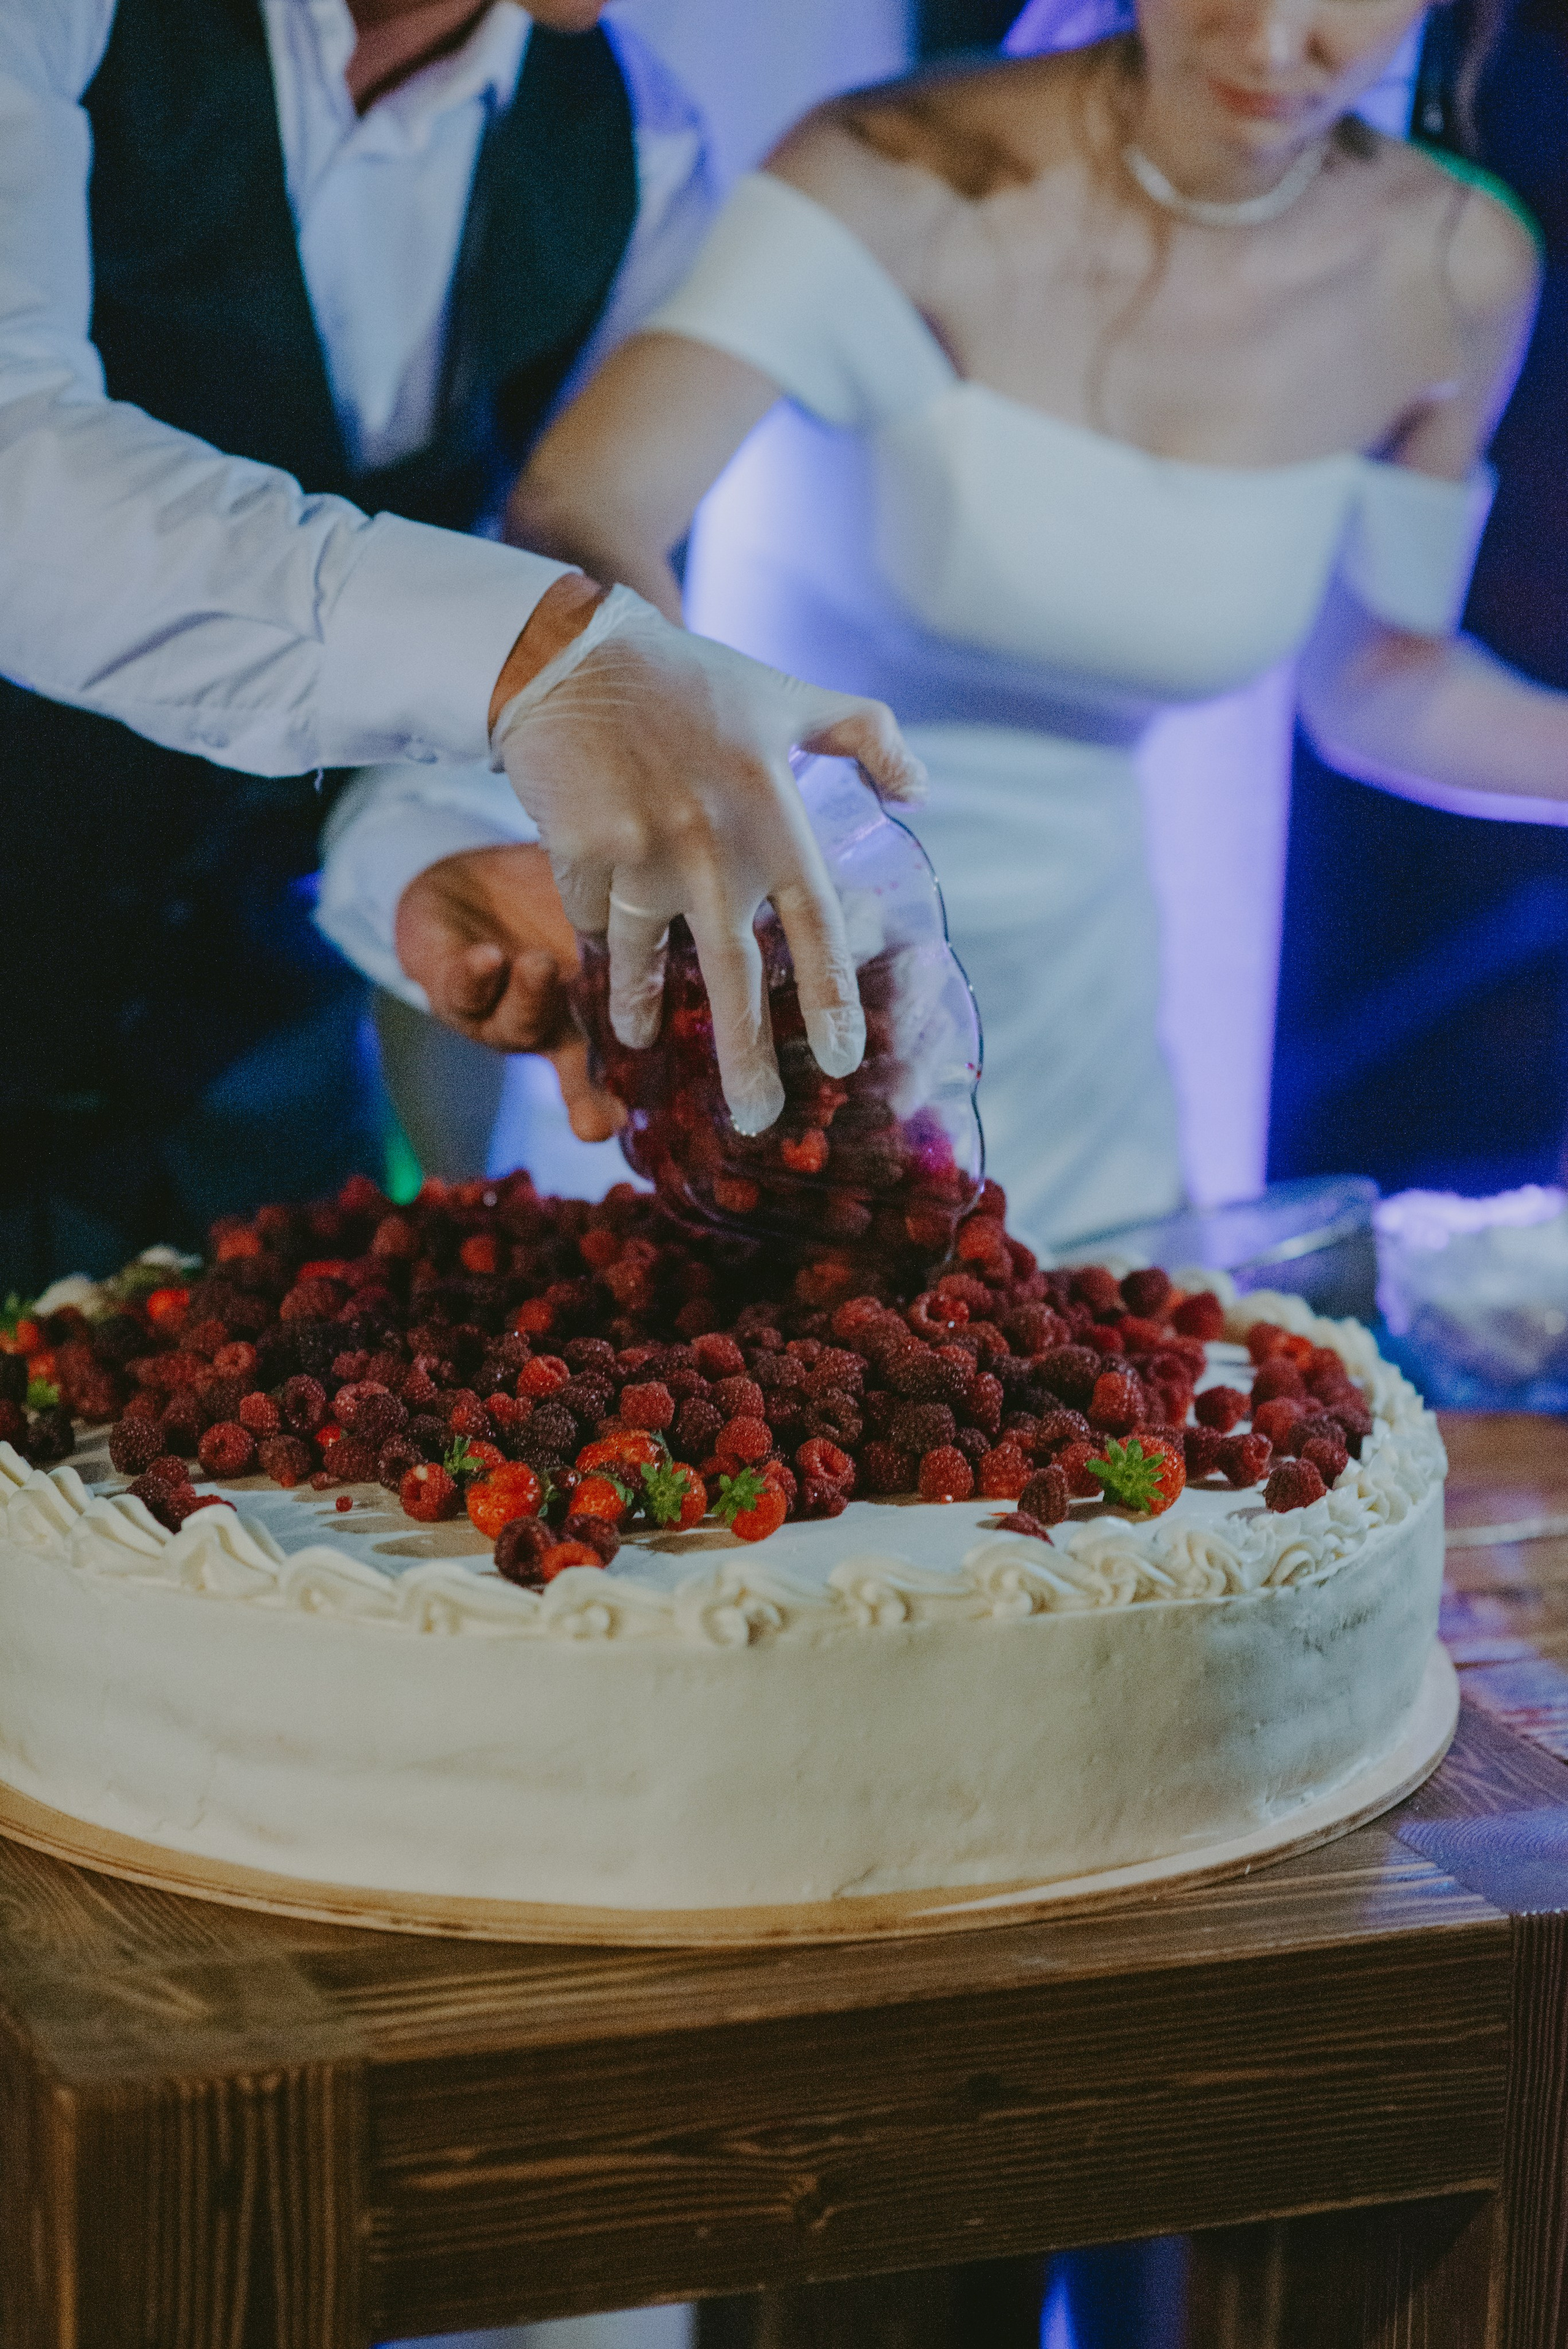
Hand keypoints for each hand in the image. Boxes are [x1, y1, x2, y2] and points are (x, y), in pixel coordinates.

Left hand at [393, 844, 624, 1142]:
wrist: (465, 888)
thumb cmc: (548, 901)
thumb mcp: (605, 909)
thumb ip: (650, 926)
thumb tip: (724, 920)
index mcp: (596, 1015)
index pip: (629, 1060)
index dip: (643, 1088)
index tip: (650, 1123)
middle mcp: (551, 1027)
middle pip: (575, 1071)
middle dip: (585, 1098)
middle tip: (595, 1121)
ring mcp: (500, 1012)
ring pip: (517, 1024)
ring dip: (531, 1000)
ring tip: (540, 966)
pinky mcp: (449, 985)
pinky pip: (461, 989)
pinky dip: (475, 976)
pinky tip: (487, 958)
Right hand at [490, 585, 925, 1132]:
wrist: (572, 654)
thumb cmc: (690, 679)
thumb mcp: (787, 695)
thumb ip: (864, 736)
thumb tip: (921, 790)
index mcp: (772, 810)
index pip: (814, 923)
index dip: (828, 997)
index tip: (840, 1058)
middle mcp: (713, 842)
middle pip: (734, 973)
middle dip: (745, 1059)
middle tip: (758, 1120)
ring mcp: (643, 853)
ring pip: (649, 960)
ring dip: (644, 1012)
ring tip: (643, 1050)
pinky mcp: (580, 855)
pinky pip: (596, 922)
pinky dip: (602, 943)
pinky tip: (602, 966)